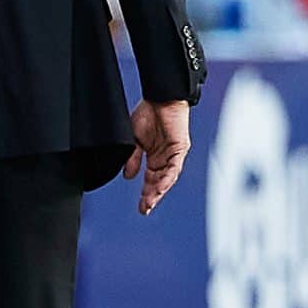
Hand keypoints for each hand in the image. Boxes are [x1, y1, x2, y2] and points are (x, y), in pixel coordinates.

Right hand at [123, 99, 190, 215]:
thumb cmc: (147, 113)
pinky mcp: (179, 149)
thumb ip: (132, 158)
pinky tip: (160, 187)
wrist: (160, 98)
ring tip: (151, 202)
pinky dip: (167, 178)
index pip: (150, 179)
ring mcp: (173, 154)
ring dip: (159, 190)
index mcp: (153, 156)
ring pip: (167, 178)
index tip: (141, 207)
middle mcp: (164, 158)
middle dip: (151, 196)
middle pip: (158, 182)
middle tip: (144, 209)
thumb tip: (127, 176)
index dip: (145, 193)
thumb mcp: (134, 139)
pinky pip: (174, 167)